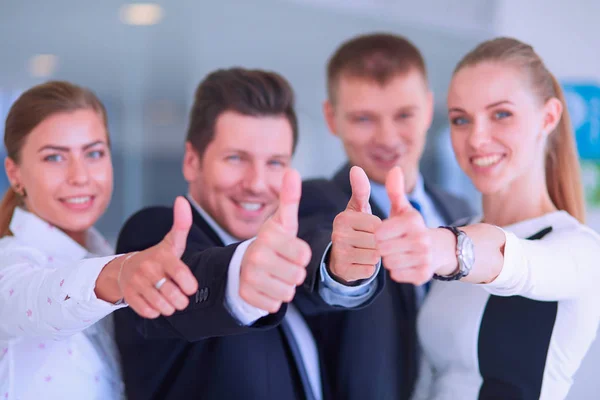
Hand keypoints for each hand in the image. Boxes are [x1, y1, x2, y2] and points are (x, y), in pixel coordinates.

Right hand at [114, 197, 198, 318]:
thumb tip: (182, 199)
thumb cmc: (158, 257)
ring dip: (169, 307)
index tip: (190, 287)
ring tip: (169, 300)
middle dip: (181, 301)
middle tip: (180, 296)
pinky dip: (155, 311)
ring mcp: (137, 284)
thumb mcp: (171, 242)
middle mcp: (148, 270)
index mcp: (163, 257)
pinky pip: (149, 312)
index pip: (181, 274)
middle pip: (174, 296)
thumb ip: (181, 224)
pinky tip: (155, 302)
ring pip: (162, 307)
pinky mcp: (129, 297)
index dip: (189, 285)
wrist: (125, 268)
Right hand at [239, 169, 311, 312]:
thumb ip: (290, 198)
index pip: (304, 255)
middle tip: (282, 264)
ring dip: (286, 287)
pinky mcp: (246, 295)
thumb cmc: (273, 242)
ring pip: (287, 292)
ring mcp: (249, 277)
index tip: (291, 250)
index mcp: (268, 237)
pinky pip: (275, 305)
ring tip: (275, 275)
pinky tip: (266, 287)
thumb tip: (292, 170)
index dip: (302, 255)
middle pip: (297, 276)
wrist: (246, 264)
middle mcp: (256, 256)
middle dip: (294, 272)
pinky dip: (274, 298)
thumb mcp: (283, 221)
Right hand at [328, 166, 381, 282]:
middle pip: (377, 241)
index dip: (380, 228)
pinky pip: (369, 270)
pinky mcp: (343, 270)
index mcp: (342, 218)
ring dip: (376, 256)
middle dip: (379, 243)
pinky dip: (370, 268)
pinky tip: (362, 263)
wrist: (341, 257)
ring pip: (375, 256)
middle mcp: (337, 235)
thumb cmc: (355, 229)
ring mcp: (339, 254)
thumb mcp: (358, 208)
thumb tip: (356, 168)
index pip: (377, 224)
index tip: (370, 229)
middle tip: (369, 242)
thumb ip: (361, 189)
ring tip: (366, 251)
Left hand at [375, 167, 431, 284]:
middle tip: (391, 244)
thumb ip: (395, 191)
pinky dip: (397, 270)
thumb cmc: (411, 227)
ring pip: (389, 263)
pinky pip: (396, 275)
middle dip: (383, 247)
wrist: (437, 249)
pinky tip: (404, 262)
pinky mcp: (423, 275)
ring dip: (389, 259)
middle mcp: (421, 240)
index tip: (384, 232)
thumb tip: (394, 169)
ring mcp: (424, 258)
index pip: (379, 232)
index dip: (378, 233)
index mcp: (413, 222)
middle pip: (382, 249)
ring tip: (397, 252)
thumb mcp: (403, 209)